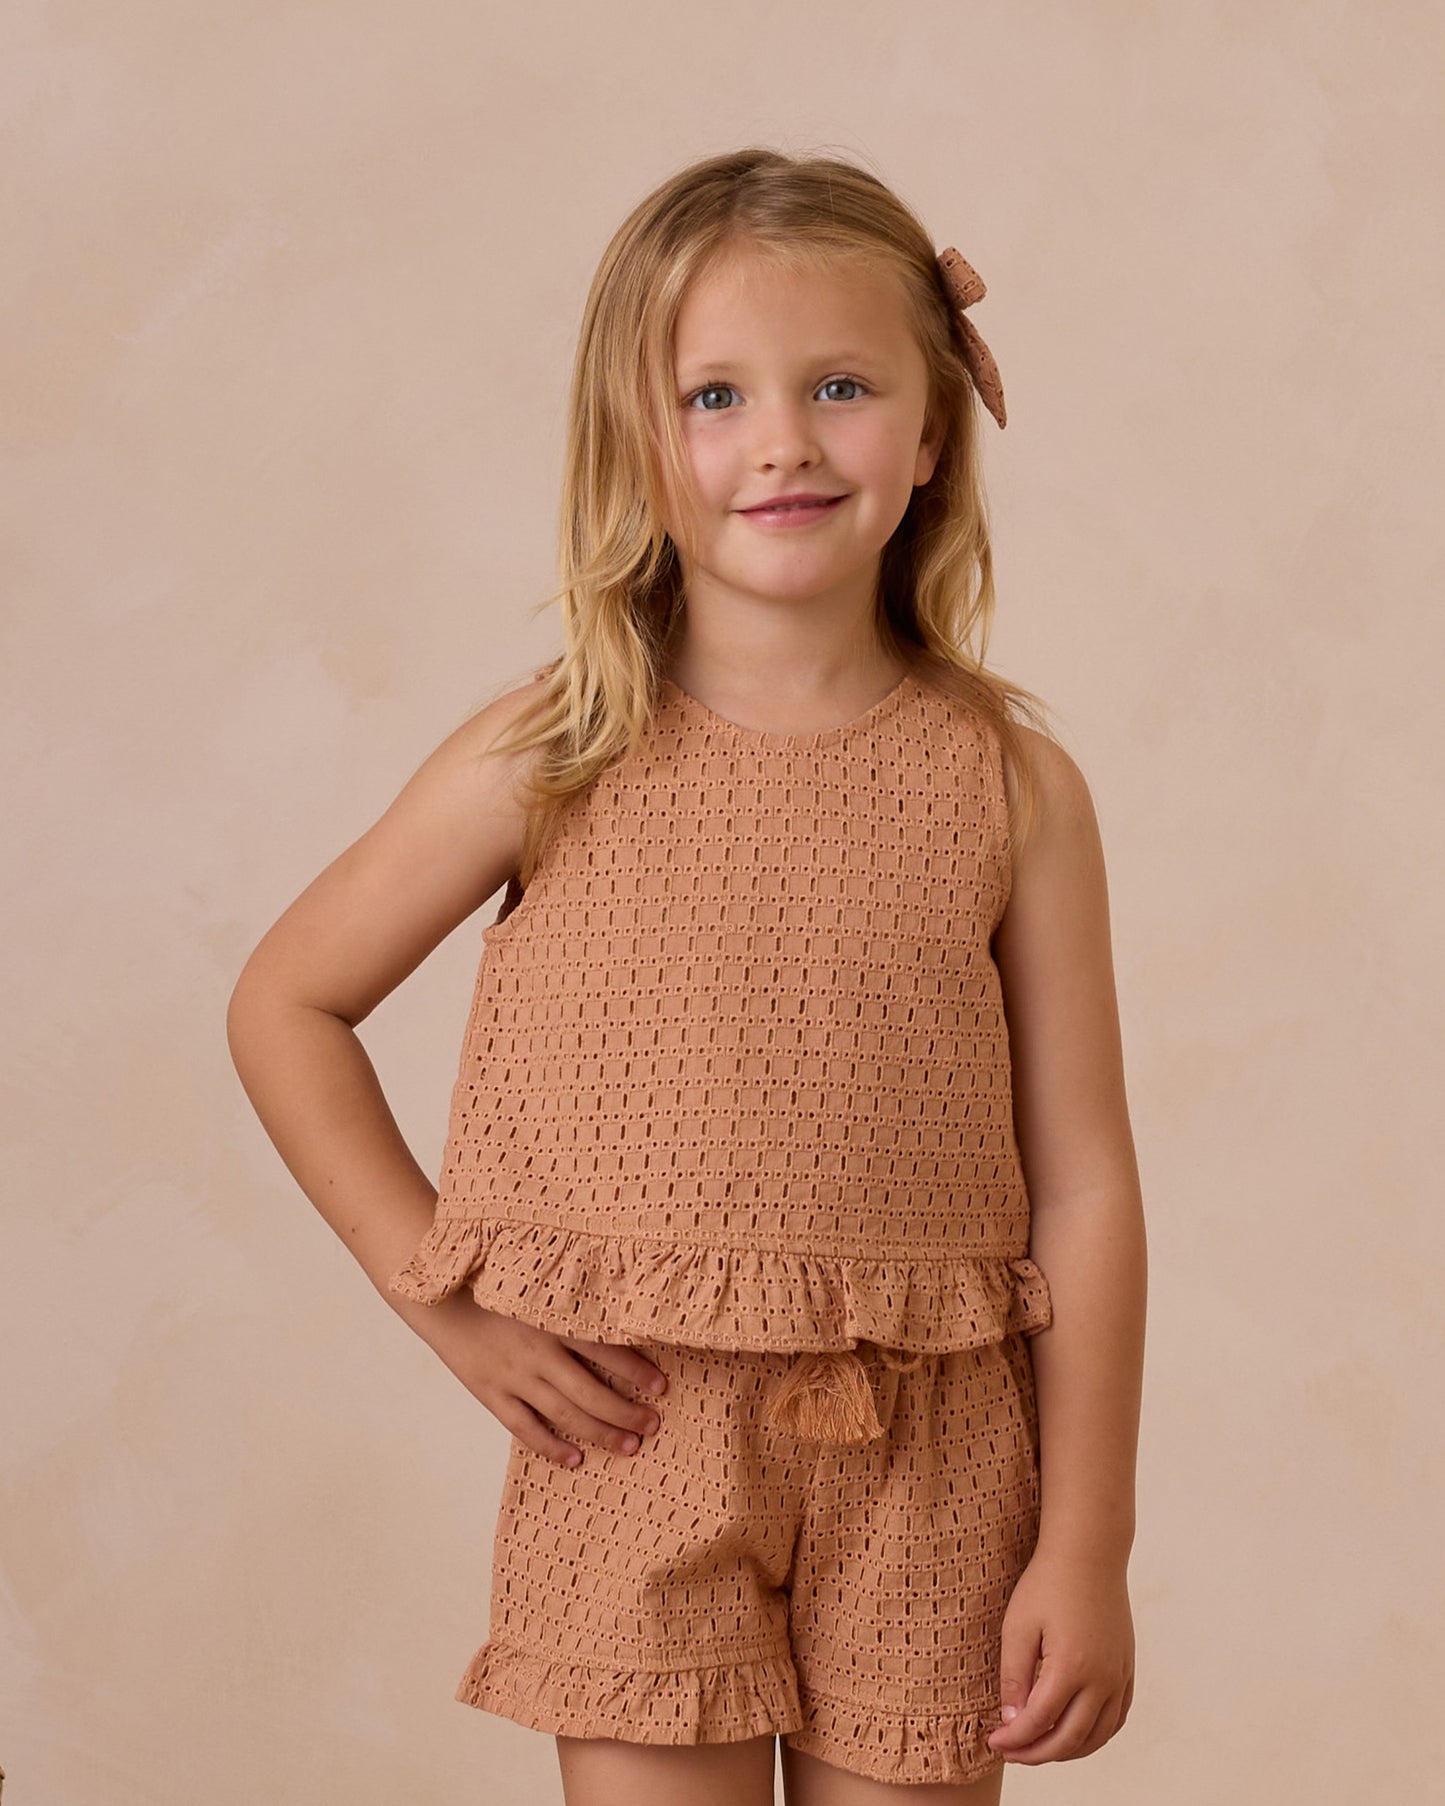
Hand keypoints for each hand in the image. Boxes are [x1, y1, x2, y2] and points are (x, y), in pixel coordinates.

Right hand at [399, 1290, 668, 1468]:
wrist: (442, 1297)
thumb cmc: (497, 1288)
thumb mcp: (539, 1291)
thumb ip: (573, 1306)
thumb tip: (619, 1319)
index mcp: (553, 1319)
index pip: (605, 1348)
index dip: (636, 1370)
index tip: (662, 1387)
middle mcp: (537, 1349)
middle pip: (590, 1390)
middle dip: (625, 1411)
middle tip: (653, 1425)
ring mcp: (513, 1375)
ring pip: (564, 1412)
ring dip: (599, 1432)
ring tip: (630, 1446)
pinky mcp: (491, 1393)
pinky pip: (524, 1427)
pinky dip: (550, 1445)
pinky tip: (575, 1458)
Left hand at [985, 1544, 1134, 1764]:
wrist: (1089, 1552)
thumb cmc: (1048, 1583)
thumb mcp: (1018, 1625)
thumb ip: (1014, 1676)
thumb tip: (1012, 1721)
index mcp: (1072, 1667)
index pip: (1039, 1721)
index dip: (1014, 1738)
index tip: (993, 1740)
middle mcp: (1102, 1679)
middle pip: (1070, 1739)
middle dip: (1036, 1753)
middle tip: (1010, 1751)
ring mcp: (1119, 1675)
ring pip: (1097, 1736)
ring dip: (1067, 1751)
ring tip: (1038, 1747)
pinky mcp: (1127, 1668)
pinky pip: (1117, 1718)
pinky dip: (1096, 1736)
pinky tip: (1075, 1734)